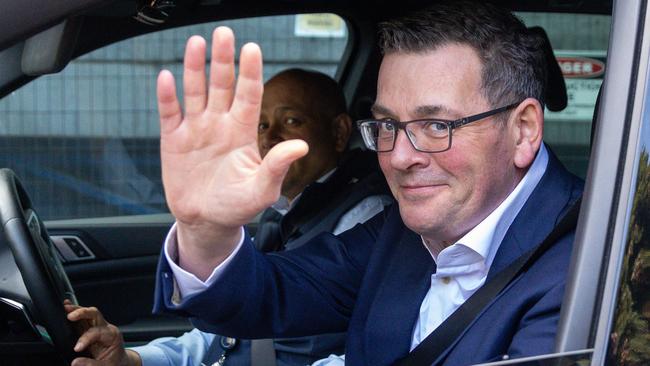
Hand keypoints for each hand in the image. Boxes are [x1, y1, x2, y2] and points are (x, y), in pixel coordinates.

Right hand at [64, 301, 140, 365]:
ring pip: (88, 313)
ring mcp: (99, 326)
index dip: (85, 339)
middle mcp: (106, 328)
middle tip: (70, 316)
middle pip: (95, 314)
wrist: (120, 362)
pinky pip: (84, 319)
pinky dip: (75, 313)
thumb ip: (91, 364)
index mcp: (112, 335)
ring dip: (77, 310)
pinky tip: (68, 308)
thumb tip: (75, 362)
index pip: (96, 332)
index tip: (76, 348)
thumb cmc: (115, 363)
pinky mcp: (92, 328)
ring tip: (65, 307)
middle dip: (82, 313)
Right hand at [157, 27, 307, 277]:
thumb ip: (277, 166)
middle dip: (223, 59)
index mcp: (242, 132)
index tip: (252, 49)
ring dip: (195, 68)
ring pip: (195, 91)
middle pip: (222, 85)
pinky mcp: (173, 140)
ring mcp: (196, 129)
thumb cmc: (237, 206)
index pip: (248, 96)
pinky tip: (167, 76)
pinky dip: (167, 96)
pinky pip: (169, 113)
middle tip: (224, 33)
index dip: (250, 73)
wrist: (206, 221)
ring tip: (197, 43)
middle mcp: (220, 124)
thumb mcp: (262, 190)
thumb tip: (301, 146)